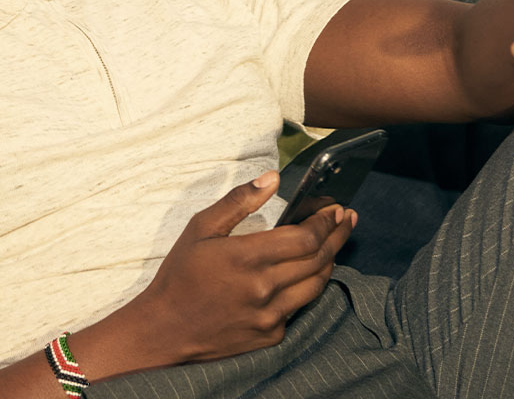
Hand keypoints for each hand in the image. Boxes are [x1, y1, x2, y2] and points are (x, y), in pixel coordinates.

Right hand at [137, 172, 354, 363]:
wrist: (166, 329)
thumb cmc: (181, 274)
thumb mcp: (201, 227)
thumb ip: (239, 201)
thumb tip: (272, 178)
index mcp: (247, 257)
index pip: (304, 237)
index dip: (325, 221)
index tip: (335, 208)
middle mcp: (265, 288)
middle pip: (319, 259)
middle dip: (337, 235)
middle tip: (347, 218)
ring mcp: (271, 316)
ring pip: (317, 285)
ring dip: (330, 260)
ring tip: (335, 243)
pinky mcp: (272, 336)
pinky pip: (300, 307)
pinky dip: (307, 286)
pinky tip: (307, 272)